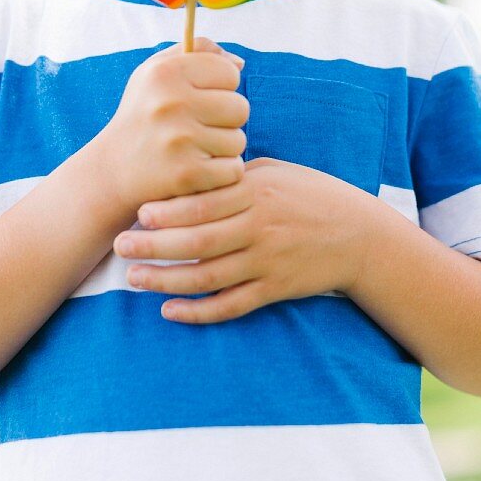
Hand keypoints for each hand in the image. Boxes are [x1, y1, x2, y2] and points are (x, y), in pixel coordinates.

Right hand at [103, 35, 248, 213]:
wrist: (113, 169)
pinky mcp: (187, 174)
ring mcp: (179, 140)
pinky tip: (198, 168)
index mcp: (166, 72)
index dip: (221, 87)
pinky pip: (233, 169)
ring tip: (196, 147)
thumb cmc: (144, 112)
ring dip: (224, 147)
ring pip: (238, 141)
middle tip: (200, 126)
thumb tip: (240, 63)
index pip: (230, 73)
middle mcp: (171, 103)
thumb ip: (198, 51)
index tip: (201, 97)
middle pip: (240, 108)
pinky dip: (222, 173)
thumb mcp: (157, 71)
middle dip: (226, 119)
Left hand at [112, 157, 373, 322]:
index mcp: (257, 192)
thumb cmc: (311, 195)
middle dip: (155, 245)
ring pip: (209, 276)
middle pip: (199, 240)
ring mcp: (267, 261)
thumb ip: (236, 174)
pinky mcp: (275, 289)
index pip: (205, 201)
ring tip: (133, 279)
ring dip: (166, 280)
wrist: (359, 235)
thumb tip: (193, 170)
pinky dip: (199, 311)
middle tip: (120, 245)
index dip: (169, 209)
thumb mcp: (276, 172)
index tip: (138, 211)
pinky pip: (231, 305)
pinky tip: (170, 310)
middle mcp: (260, 227)